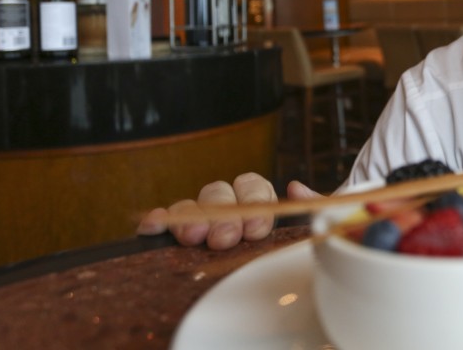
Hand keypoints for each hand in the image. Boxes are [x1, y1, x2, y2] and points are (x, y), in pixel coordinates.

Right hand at [136, 172, 321, 249]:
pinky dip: (159, 220)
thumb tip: (296, 187)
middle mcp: (227, 205)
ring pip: (192, 206)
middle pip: (220, 195)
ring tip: (193, 236)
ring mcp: (202, 217)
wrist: (270, 276)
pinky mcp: (178, 232)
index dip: (254, 201)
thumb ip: (311, 205)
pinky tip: (151, 225)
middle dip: (223, 216)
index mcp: (256, 200)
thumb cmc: (291, 246)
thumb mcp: (309, 224)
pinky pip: (165, 221)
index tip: (256, 227)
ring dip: (191, 218)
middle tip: (224, 238)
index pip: (252, 186)